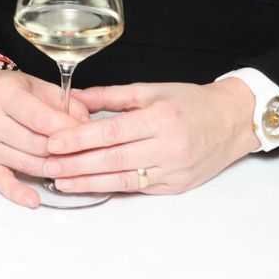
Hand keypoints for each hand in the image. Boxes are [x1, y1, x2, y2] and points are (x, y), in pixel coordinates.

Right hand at [0, 69, 87, 208]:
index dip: (67, 130)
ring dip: (52, 169)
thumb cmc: (9, 90)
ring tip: (70, 169)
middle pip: (35, 144)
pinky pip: (1, 181)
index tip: (87, 135)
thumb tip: (87, 124)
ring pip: (26, 163)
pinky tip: (34, 199)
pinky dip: (18, 193)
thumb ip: (64, 102)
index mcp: (4, 94)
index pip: (41, 119)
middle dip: (63, 151)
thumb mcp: (37, 85)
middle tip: (84, 154)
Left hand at [40, 80, 257, 195]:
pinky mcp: (176, 187)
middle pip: (113, 160)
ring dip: (89, 182)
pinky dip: (112, 188)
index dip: (80, 139)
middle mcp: (168, 147)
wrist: (231, 121)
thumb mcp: (152, 90)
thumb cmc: (191, 102)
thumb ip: (112, 97)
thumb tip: (75, 98)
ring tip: (61, 181)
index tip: (53, 142)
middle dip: (76, 165)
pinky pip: (139, 189)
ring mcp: (174, 171)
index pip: (112, 132)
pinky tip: (90, 186)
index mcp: (161, 118)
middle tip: (47, 165)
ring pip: (124, 180)